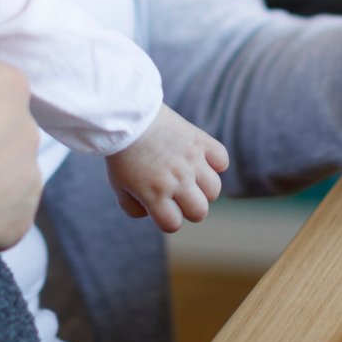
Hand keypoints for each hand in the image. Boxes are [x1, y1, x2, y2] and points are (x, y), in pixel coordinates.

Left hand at [104, 106, 228, 232]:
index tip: (161, 207)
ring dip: (203, 188)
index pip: (173, 225)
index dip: (168, 219)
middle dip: (189, 208)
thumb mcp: (118, 186)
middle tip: (178, 194)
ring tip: (190, 176)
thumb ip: (133, 208)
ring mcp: (192, 160)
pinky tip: (200, 160)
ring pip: (214, 190)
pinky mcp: (201, 141)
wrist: (129, 117)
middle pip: (200, 212)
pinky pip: (222, 161)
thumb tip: (152, 213)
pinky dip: (215, 163)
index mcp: (155, 193)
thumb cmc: (123, 153)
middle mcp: (177, 179)